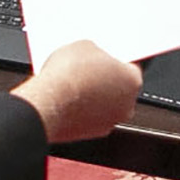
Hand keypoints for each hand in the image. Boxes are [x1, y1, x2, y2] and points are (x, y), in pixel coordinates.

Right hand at [13, 39, 142, 144]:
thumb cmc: (67, 77)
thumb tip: (93, 56)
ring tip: (73, 82)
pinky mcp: (90, 133)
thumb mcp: (84, 45)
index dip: (116, 58)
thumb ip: (96, 52)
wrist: (46, 104)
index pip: (132, 66)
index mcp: (132, 80)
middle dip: (106, 78)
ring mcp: (109, 122)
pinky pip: (89, 117)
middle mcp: (127, 105)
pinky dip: (81, 109)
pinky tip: (67, 98)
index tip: (106, 56)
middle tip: (88, 68)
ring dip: (94, 95)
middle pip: (119, 87)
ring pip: (105, 104)